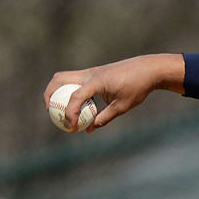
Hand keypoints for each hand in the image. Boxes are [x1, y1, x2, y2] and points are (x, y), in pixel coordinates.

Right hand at [43, 54, 184, 131]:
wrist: (148, 69)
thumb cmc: (138, 87)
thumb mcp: (123, 106)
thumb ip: (105, 117)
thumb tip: (89, 129)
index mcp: (97, 81)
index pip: (76, 97)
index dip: (71, 113)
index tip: (72, 126)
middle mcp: (90, 73)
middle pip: (59, 79)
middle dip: (50, 96)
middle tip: (52, 112)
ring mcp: (91, 71)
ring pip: (64, 77)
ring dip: (57, 91)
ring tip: (59, 108)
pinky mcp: (94, 72)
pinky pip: (75, 80)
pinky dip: (69, 90)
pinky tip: (76, 104)